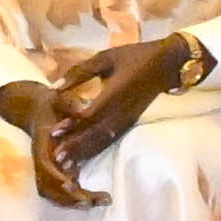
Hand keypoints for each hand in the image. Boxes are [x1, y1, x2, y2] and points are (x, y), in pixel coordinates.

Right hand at [0, 78, 98, 206]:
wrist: (35, 110)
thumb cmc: (49, 104)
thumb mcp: (57, 99)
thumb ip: (70, 104)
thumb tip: (85, 109)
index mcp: (42, 145)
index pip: (45, 165)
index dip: (56, 176)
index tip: (71, 184)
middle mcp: (42, 161)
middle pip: (49, 187)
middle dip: (69, 197)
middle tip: (93, 201)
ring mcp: (46, 169)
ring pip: (54, 194)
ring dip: (74, 202)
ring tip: (100, 202)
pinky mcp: (54, 172)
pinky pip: (60, 193)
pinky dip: (74, 200)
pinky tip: (93, 201)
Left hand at [43, 39, 202, 189]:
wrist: (166, 64)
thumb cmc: (134, 56)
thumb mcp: (106, 58)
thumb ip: (79, 71)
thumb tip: (54, 87)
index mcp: (115, 93)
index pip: (90, 115)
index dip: (72, 125)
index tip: (54, 131)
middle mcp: (121, 111)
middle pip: (95, 134)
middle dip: (76, 146)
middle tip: (57, 157)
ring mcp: (127, 119)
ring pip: (103, 140)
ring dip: (85, 152)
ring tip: (68, 163)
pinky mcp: (130, 123)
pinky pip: (112, 139)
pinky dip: (96, 149)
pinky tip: (85, 156)